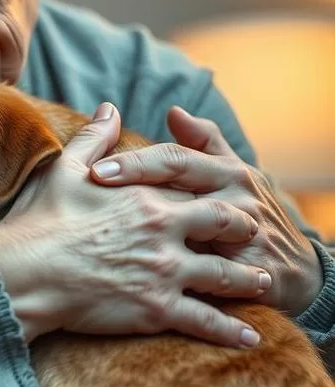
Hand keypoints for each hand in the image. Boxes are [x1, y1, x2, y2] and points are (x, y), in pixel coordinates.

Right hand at [0, 103, 269, 348]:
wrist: (24, 271)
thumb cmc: (40, 220)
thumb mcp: (65, 169)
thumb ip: (94, 137)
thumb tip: (110, 109)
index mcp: (146, 198)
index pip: (195, 190)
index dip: (213, 192)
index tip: (221, 197)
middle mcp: (165, 232)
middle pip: (223, 227)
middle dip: (242, 230)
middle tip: (253, 235)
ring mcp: (165, 272)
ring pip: (225, 276)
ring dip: (248, 279)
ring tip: (263, 282)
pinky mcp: (157, 309)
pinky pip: (206, 322)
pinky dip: (232, 330)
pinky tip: (249, 336)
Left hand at [90, 105, 323, 316]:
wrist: (295, 271)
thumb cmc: (247, 214)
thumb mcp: (230, 175)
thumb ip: (202, 143)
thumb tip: (173, 111)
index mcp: (226, 171)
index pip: (175, 159)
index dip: (135, 163)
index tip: (95, 170)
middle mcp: (237, 197)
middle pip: (179, 188)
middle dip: (134, 187)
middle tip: (91, 190)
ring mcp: (245, 235)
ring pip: (192, 230)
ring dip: (149, 232)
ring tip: (108, 235)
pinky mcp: (250, 274)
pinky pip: (208, 274)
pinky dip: (176, 274)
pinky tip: (136, 276)